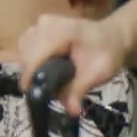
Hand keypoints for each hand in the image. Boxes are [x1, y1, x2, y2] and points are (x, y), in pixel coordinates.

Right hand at [17, 12, 133, 116]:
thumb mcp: (99, 73)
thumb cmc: (107, 53)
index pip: (34, 56)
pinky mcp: (38, 28)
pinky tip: (48, 66)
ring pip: (24, 51)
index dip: (30, 77)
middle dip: (35, 75)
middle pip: (26, 55)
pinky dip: (33, 59)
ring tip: (51, 78)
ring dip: (33, 67)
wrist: (113, 36)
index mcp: (62, 31)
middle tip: (50, 90)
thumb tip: (71, 112)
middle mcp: (46, 24)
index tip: (33, 96)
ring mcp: (40, 24)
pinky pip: (27, 47)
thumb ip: (80, 90)